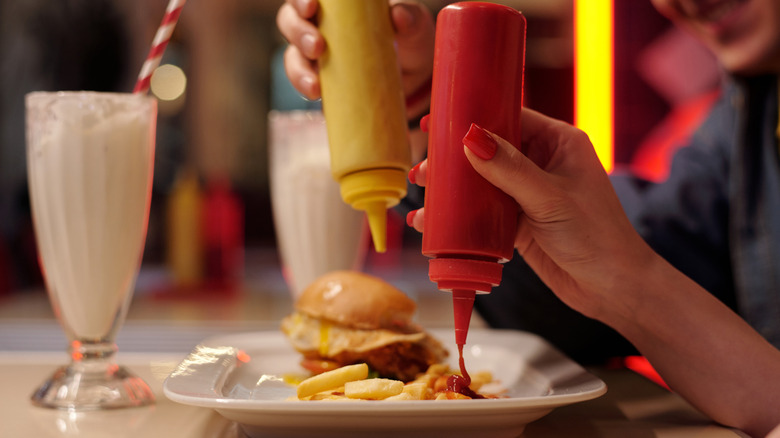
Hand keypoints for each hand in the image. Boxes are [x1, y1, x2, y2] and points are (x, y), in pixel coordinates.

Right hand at [276, 0, 434, 115]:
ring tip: (314, 82)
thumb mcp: (415, 26)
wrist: (415, 77)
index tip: (311, 6)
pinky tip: (314, 92)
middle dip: (297, 31)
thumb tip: (399, 15)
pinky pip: (301, 80)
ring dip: (297, 66)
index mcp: (338, 4)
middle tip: (317, 46)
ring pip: (292, 53)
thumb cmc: (410, 39)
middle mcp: (320, 23)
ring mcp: (316, 52)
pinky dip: (303, 85)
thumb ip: (409, 17)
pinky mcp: (319, 77)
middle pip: (290, 19)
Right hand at [408, 108, 655, 320]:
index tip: (437, 121)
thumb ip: (509, 169)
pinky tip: (432, 222)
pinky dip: (458, 216)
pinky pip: (481, 212)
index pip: (509, 117)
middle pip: (488, 150)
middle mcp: (541, 163)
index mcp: (558, 142)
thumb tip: (470, 139)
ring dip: (451, 189)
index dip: (472, 117)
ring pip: (480, 183)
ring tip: (421, 194)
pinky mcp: (517, 222)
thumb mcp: (549, 197)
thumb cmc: (596, 236)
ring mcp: (528, 193)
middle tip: (424, 170)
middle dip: (453, 158)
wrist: (611, 288)